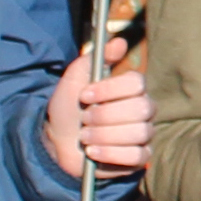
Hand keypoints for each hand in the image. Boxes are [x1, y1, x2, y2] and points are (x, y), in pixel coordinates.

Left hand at [50, 34, 151, 179]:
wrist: (57, 141)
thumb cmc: (69, 108)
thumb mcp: (74, 78)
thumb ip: (96, 58)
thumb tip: (119, 41)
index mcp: (131, 89)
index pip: (136, 83)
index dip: (109, 90)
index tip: (84, 96)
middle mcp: (143, 110)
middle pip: (140, 109)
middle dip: (104, 115)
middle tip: (85, 119)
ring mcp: (143, 135)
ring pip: (138, 133)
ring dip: (104, 135)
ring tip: (84, 137)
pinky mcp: (139, 158)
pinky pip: (136, 156)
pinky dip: (111, 154)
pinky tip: (92, 152)